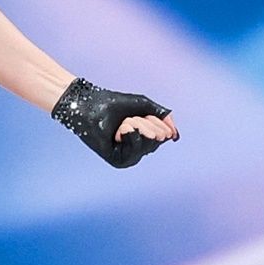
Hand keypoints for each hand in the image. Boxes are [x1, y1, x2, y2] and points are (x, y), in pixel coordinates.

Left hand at [51, 77, 179, 167]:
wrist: (88, 103)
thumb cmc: (112, 103)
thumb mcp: (144, 106)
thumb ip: (163, 117)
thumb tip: (175, 137)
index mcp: (144, 138)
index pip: (164, 134)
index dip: (154, 120)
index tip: (137, 113)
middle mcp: (138, 149)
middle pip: (158, 139)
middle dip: (145, 123)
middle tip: (126, 118)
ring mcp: (128, 156)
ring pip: (149, 144)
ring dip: (137, 126)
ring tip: (121, 122)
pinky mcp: (119, 161)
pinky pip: (136, 148)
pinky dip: (129, 134)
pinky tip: (118, 130)